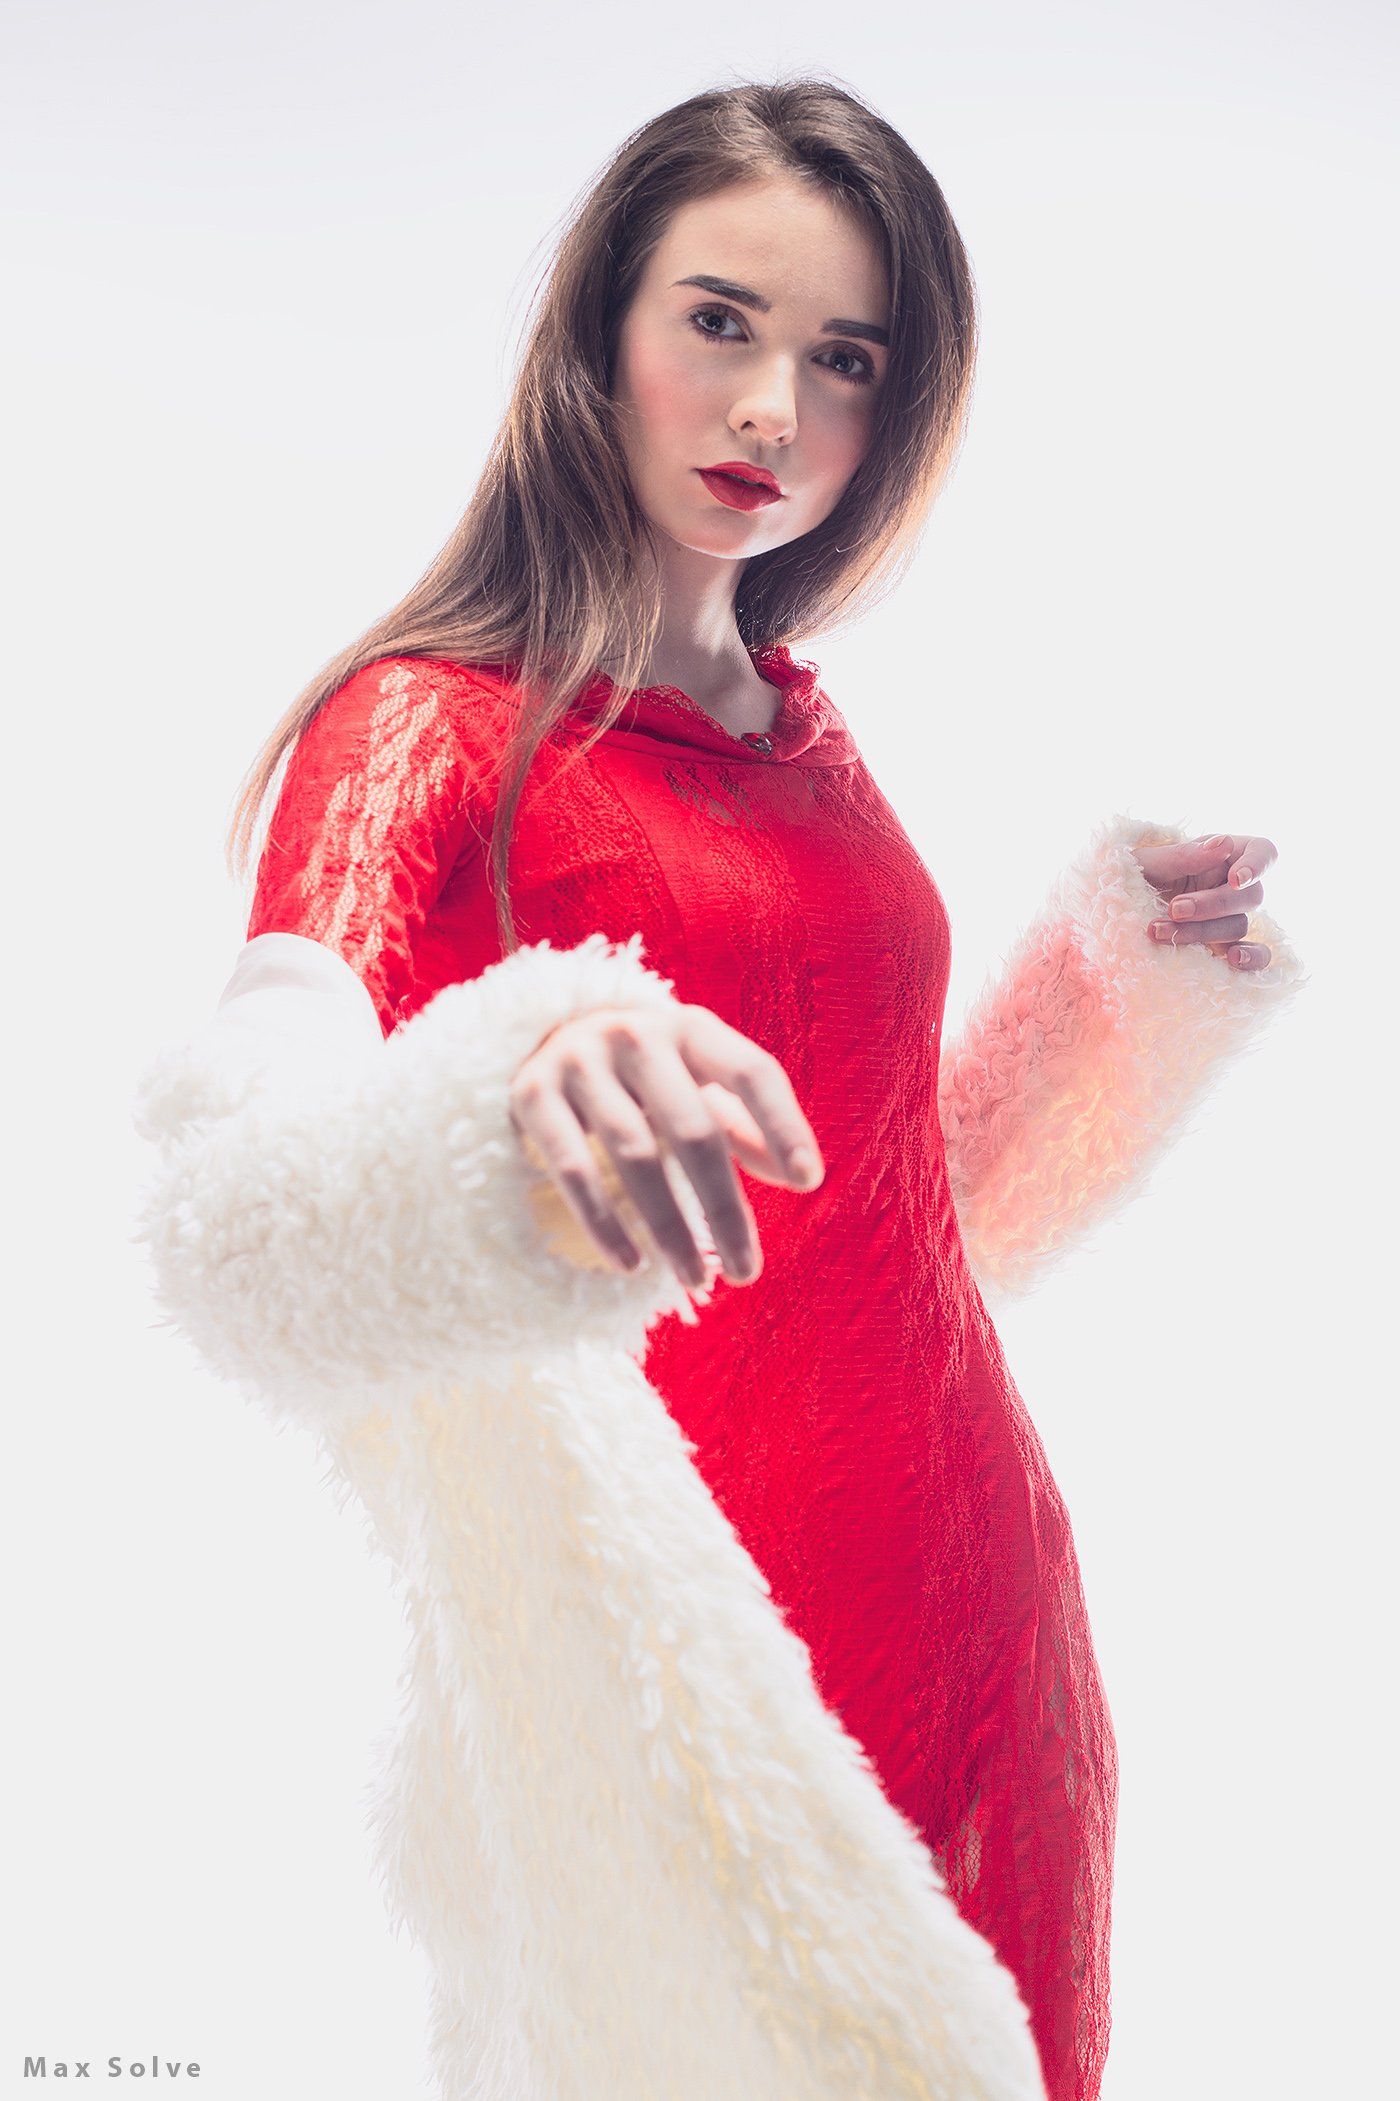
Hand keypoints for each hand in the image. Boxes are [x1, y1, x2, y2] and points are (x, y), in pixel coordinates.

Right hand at [507, 1002, 824, 1289]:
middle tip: (748, 1272)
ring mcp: (581, 1061)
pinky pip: (573, 1168)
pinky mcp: (533, 1093)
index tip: (809, 1183)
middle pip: (693, 1129)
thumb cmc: (645, 1074)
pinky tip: (630, 1264)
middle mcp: (638, 1035)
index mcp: (692, 1028)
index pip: (752, 1072)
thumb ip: (745, 1125)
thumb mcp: (697, 1083)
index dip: (783, 1126)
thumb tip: (798, 1178)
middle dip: (725, 1208)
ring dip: (670, 1226)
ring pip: (636, 1154)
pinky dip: (603, 1222)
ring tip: (695, 1278)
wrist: (544, 1037)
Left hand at [1133, 831, 1275, 969]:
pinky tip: (1232, 960)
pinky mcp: (1222, 947)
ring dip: (1201, 932)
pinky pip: (1252, 955)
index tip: (1236, 878)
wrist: (1115, 914)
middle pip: (1250, 895)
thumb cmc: (1133, 877)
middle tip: (1174, 909)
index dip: (1257, 865)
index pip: (1262, 852)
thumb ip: (1183, 855)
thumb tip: (1223, 844)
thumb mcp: (1148, 861)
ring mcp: (1229, 918)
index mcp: (1223, 855)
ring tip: (1160, 932)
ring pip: (1238, 926)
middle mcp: (1232, 886)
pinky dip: (1250, 958)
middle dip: (1212, 905)